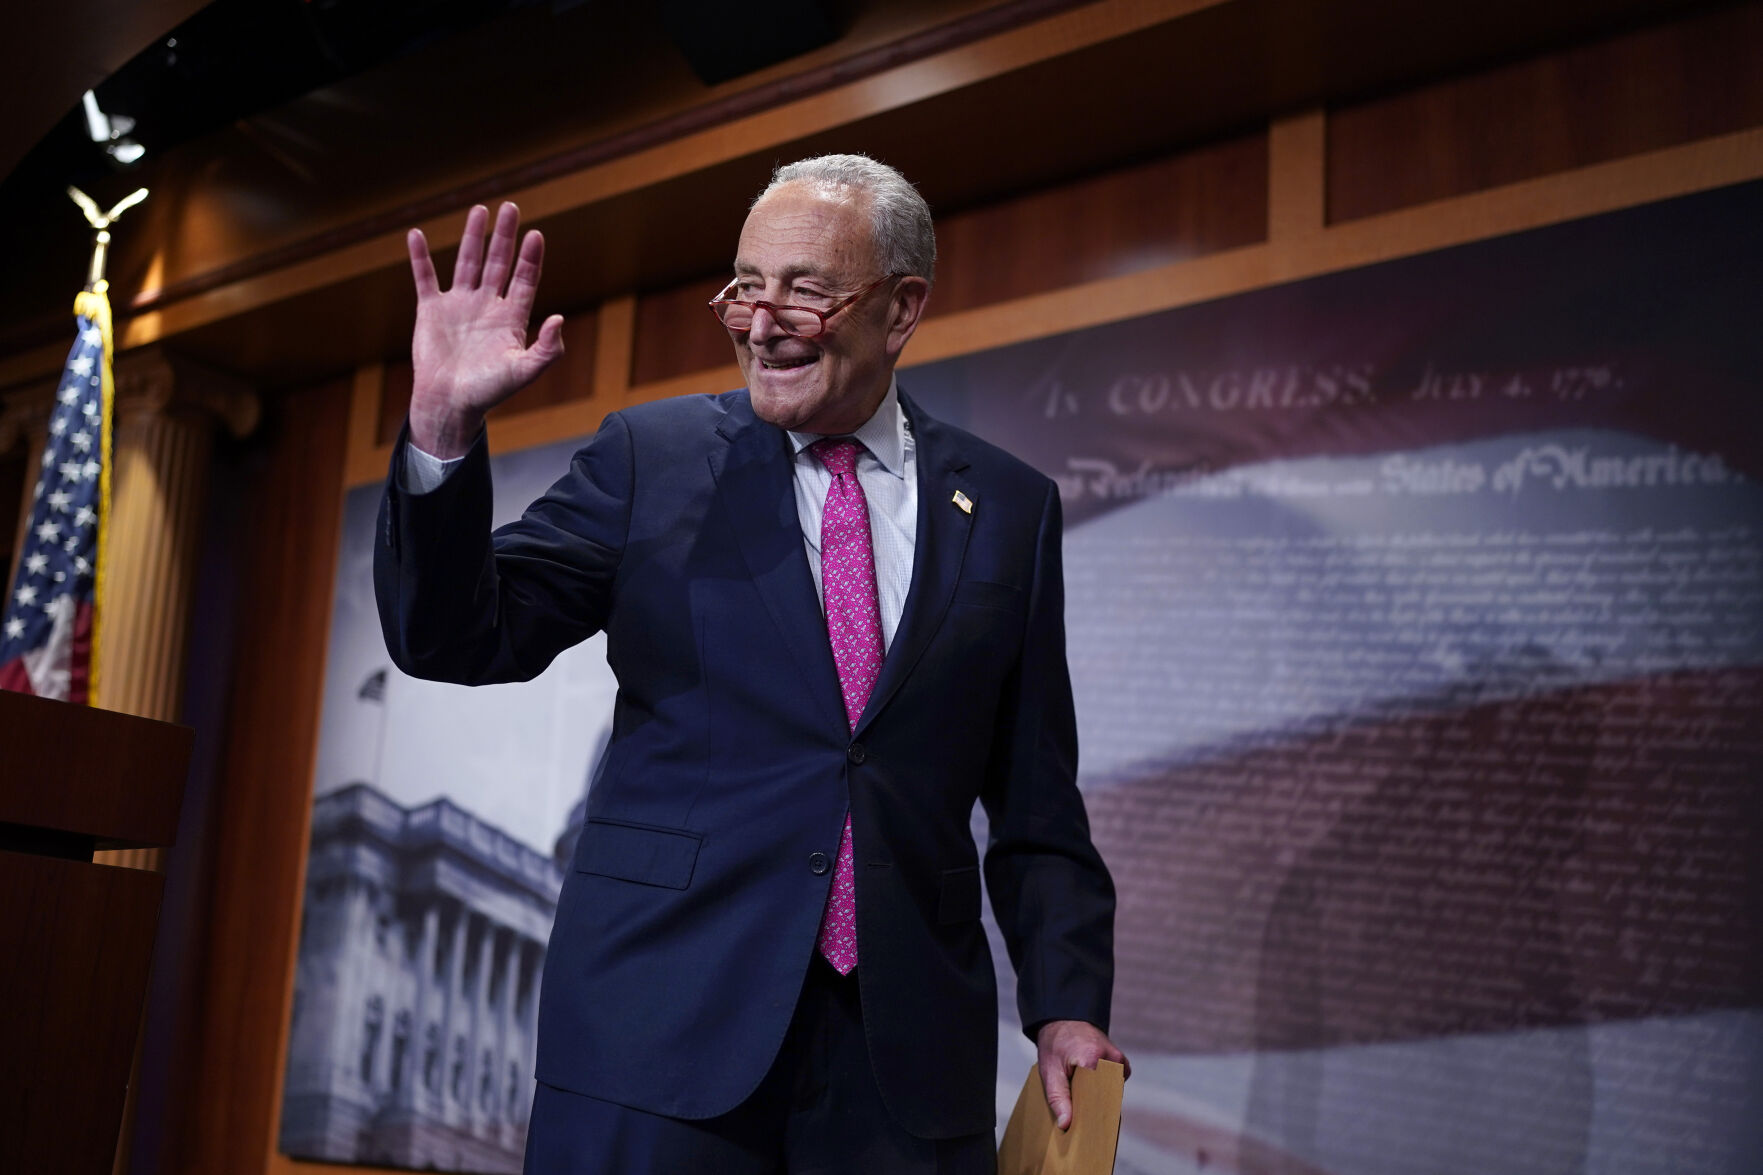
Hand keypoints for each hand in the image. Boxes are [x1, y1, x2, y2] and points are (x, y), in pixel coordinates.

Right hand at [406, 201, 564, 457]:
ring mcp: (458, 305)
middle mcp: (486, 305)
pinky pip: (424, 277)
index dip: (530, 257)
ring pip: (467, 262)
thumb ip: (547, 349)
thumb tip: (559, 318)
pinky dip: (420, 257)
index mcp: (511, 318)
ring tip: (479, 210)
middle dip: (504, 236)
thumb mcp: (524, 372)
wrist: (450, 404)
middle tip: (511, 207)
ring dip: (472, 236)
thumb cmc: (489, 392)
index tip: (536, 234)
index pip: (524, 279)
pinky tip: (416, 234)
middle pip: (498, 262)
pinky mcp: (431, 310)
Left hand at [1035, 1020, 1129, 1130]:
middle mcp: (1110, 1057)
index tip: (1084, 1125)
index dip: (1091, 1113)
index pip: (1098, 1097)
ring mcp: (1117, 1057)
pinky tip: (1092, 1083)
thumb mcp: (1049, 1072)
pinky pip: (1117, 1080)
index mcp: (1092, 1059)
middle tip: (1081, 1112)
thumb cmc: (1054, 1045)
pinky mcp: (1119, 1058)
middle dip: (1095, 1105)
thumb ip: (1058, 1098)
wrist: (1062, 1020)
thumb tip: (1066, 1124)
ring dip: (1099, 1093)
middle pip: (1107, 1094)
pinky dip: (1105, 1084)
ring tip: (1083, 1094)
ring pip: (1112, 1088)